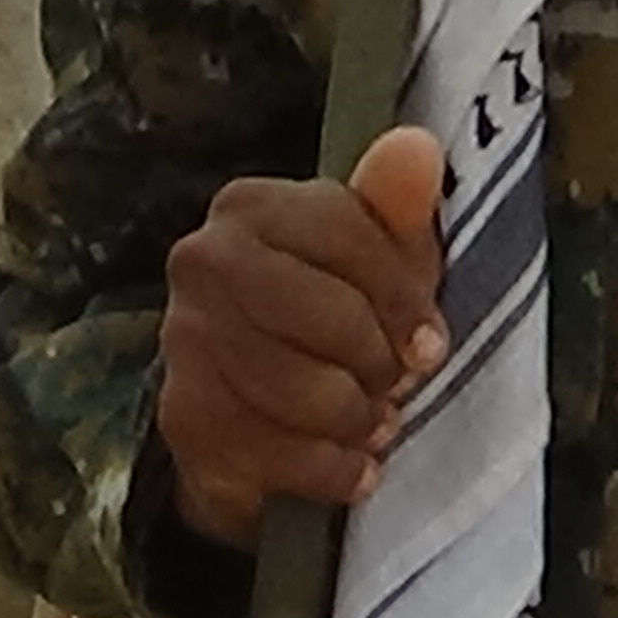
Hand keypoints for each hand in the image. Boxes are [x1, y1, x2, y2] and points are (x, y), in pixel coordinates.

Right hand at [154, 125, 447, 549]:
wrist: (247, 408)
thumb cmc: (331, 311)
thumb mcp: (375, 255)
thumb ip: (395, 204)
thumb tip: (417, 148)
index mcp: (251, 206)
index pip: (347, 234)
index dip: (403, 296)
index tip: (431, 341)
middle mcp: (203, 261)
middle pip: (332, 317)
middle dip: (381, 362)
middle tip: (400, 384)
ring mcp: (185, 341)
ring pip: (311, 392)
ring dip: (361, 419)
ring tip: (375, 421)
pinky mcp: (185, 418)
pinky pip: (287, 455)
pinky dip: (335, 469)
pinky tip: (352, 467)